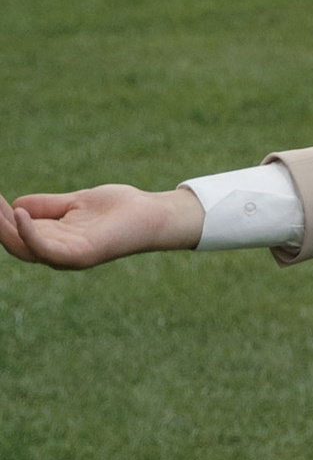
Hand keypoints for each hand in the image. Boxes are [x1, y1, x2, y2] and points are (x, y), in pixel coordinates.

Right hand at [0, 183, 204, 268]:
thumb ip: (46, 206)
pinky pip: (46, 250)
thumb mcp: (74, 203)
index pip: (15, 232)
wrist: (151, 213)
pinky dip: (29, 234)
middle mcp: (56, 251)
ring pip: (23, 248)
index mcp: (53, 240)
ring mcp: (67, 256)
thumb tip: (16, 205)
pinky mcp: (81, 256)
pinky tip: (18, 213)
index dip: (0, 215)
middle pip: (13, 242)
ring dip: (4, 227)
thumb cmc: (117, 209)